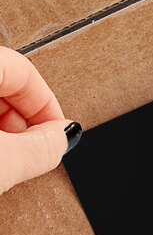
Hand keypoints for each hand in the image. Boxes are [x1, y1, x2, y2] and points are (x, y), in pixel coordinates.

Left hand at [0, 47, 80, 195]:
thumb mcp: (0, 163)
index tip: (58, 133)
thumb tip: (64, 136)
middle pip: (2, 82)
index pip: (24, 71)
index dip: (49, 106)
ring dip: (0, 128)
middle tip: (32, 148)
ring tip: (4, 158)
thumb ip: (41, 147)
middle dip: (23, 120)